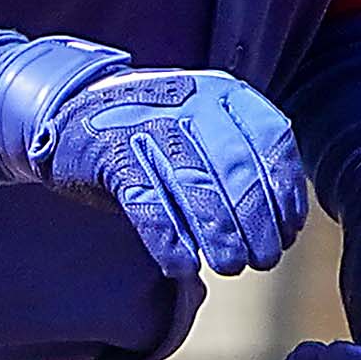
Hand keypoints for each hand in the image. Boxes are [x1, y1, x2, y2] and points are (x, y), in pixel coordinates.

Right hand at [0, 39, 310, 277]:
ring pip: (196, 187)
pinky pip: (147, 203)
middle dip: (257, 222)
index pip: (272, 141)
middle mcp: (190, 102)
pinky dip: (169, 240)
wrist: (71, 110)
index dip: (286, 192)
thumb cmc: (153, 131)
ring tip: (232, 267)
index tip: (289, 232)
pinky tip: (182, 266)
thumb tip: (288, 220)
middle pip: (237, 169)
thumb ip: (245, 157)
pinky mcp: (109, 154)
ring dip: (220, 235)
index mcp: (223, 92)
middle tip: (263, 260)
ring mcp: (147, 125)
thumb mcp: (206, 125)